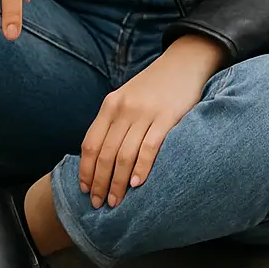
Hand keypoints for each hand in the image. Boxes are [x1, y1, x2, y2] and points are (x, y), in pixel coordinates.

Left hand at [78, 34, 226, 208]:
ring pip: (124, 155)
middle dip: (99, 183)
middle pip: (105, 154)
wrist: (183, 63)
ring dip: (117, 183)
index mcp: (110, 105)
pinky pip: (149, 148)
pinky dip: (141, 168)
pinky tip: (136, 185)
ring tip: (116, 201)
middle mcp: (124, 109)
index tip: (84, 190)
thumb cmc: (153, 87)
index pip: (90, 144)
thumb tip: (98, 158)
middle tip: (98, 204)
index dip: (85, 170)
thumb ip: (113, 122)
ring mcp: (145, 113)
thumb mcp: (126, 98)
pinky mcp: (167, 118)